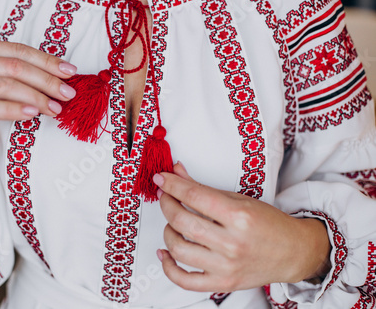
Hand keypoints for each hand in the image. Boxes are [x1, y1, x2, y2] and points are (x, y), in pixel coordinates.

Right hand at [0, 39, 77, 207]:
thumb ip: (19, 75)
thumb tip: (62, 77)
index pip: (17, 51)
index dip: (46, 61)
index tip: (71, 72)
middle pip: (14, 67)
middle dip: (46, 80)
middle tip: (68, 93)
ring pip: (5, 86)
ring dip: (36, 97)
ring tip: (55, 108)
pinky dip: (15, 110)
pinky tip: (33, 114)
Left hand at [154, 163, 330, 292]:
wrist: (295, 252)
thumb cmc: (270, 224)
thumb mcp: (239, 199)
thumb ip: (205, 188)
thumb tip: (177, 173)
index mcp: (239, 216)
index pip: (194, 196)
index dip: (172, 185)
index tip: (161, 180)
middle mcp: (232, 243)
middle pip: (182, 221)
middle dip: (167, 205)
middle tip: (166, 197)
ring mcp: (227, 266)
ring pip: (179, 249)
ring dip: (167, 231)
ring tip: (172, 223)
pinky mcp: (223, 283)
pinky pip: (185, 280)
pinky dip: (168, 267)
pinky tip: (165, 253)